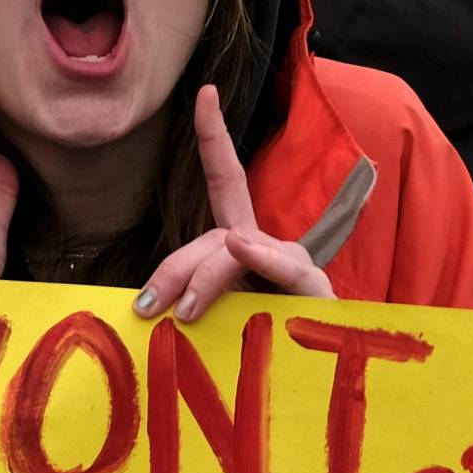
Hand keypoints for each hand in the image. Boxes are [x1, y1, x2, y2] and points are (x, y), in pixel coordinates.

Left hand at [133, 85, 334, 324]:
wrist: (325, 379)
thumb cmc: (261, 348)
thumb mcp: (217, 324)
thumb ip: (189, 304)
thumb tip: (147, 309)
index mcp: (244, 248)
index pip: (224, 186)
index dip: (215, 139)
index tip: (206, 92)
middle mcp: (268, 248)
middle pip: (214, 234)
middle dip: (177, 265)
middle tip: (148, 305)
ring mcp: (293, 267)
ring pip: (238, 253)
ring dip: (207, 278)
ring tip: (186, 311)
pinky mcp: (314, 289)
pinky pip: (285, 269)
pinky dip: (261, 259)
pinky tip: (240, 246)